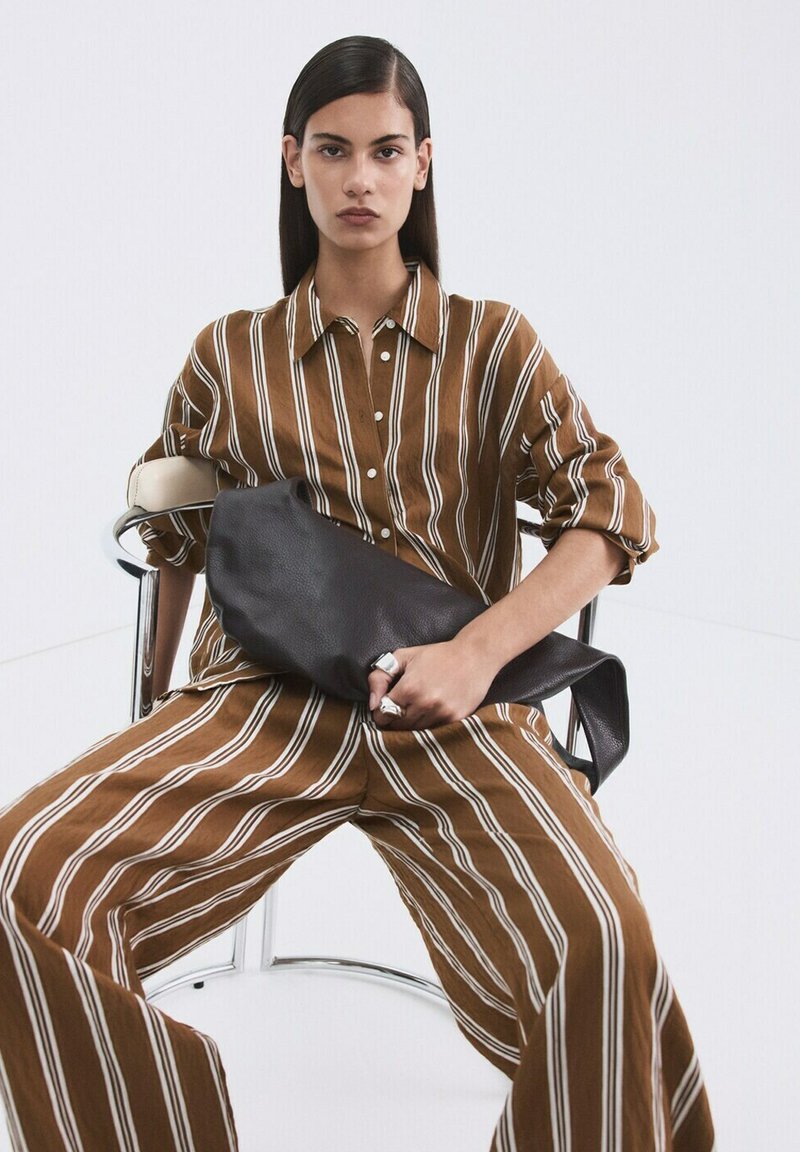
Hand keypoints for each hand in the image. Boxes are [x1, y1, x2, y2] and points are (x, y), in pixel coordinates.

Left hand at [366, 638, 496, 730]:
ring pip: (415, 732)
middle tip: (398, 710)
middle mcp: (425, 703)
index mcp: (409, 688)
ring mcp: (442, 713)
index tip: (385, 708)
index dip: (380, 712)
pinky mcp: (456, 719)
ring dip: (411, 725)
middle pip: (398, 726)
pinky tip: (430, 713)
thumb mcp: (403, 657)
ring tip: (414, 711)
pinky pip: (434, 732)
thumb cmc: (436, 655)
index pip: (382, 714)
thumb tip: (372, 704)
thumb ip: (379, 677)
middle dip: (393, 720)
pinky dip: (429, 726)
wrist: (474, 656)